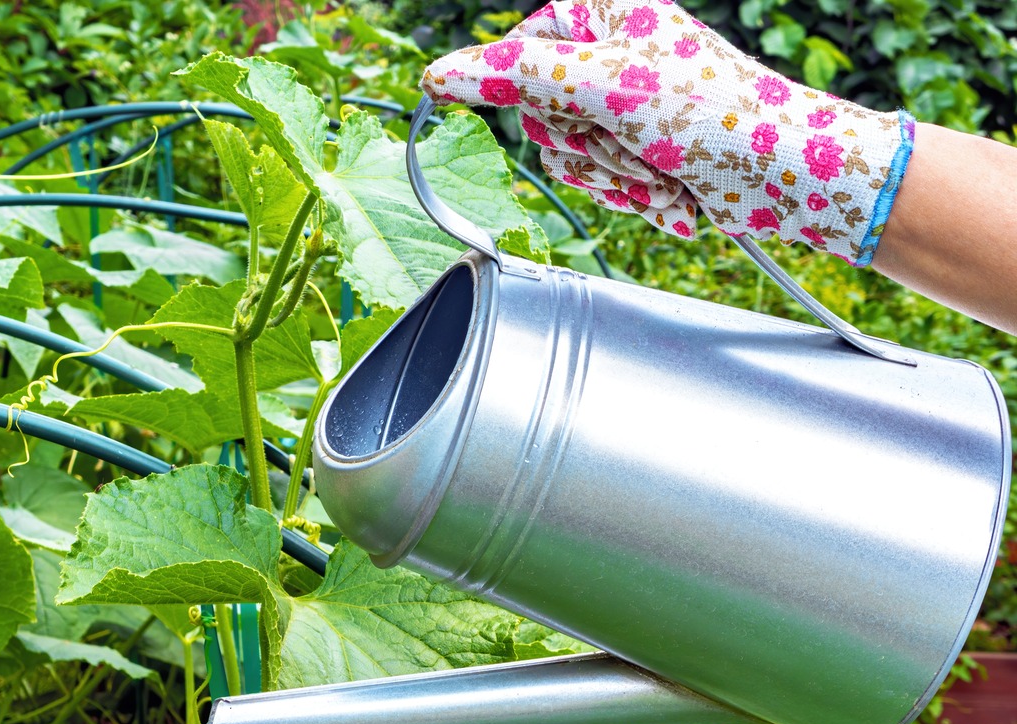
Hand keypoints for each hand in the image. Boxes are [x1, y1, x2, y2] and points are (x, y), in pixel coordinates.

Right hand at [422, 0, 914, 264]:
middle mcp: (615, 54)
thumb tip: (439, 75)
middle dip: (587, 146)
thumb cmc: (718, 118)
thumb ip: (515, 76)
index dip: (537, 93)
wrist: (793, 179)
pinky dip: (635, 197)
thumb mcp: (604, 87)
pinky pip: (599, 182)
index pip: (517, 51)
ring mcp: (630, 105)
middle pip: (539, 112)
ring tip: (664, 170)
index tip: (578, 110)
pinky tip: (676, 191)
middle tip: (635, 142)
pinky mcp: (645, 150)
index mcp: (606, 12)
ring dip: (614, 178)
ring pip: (566, 155)